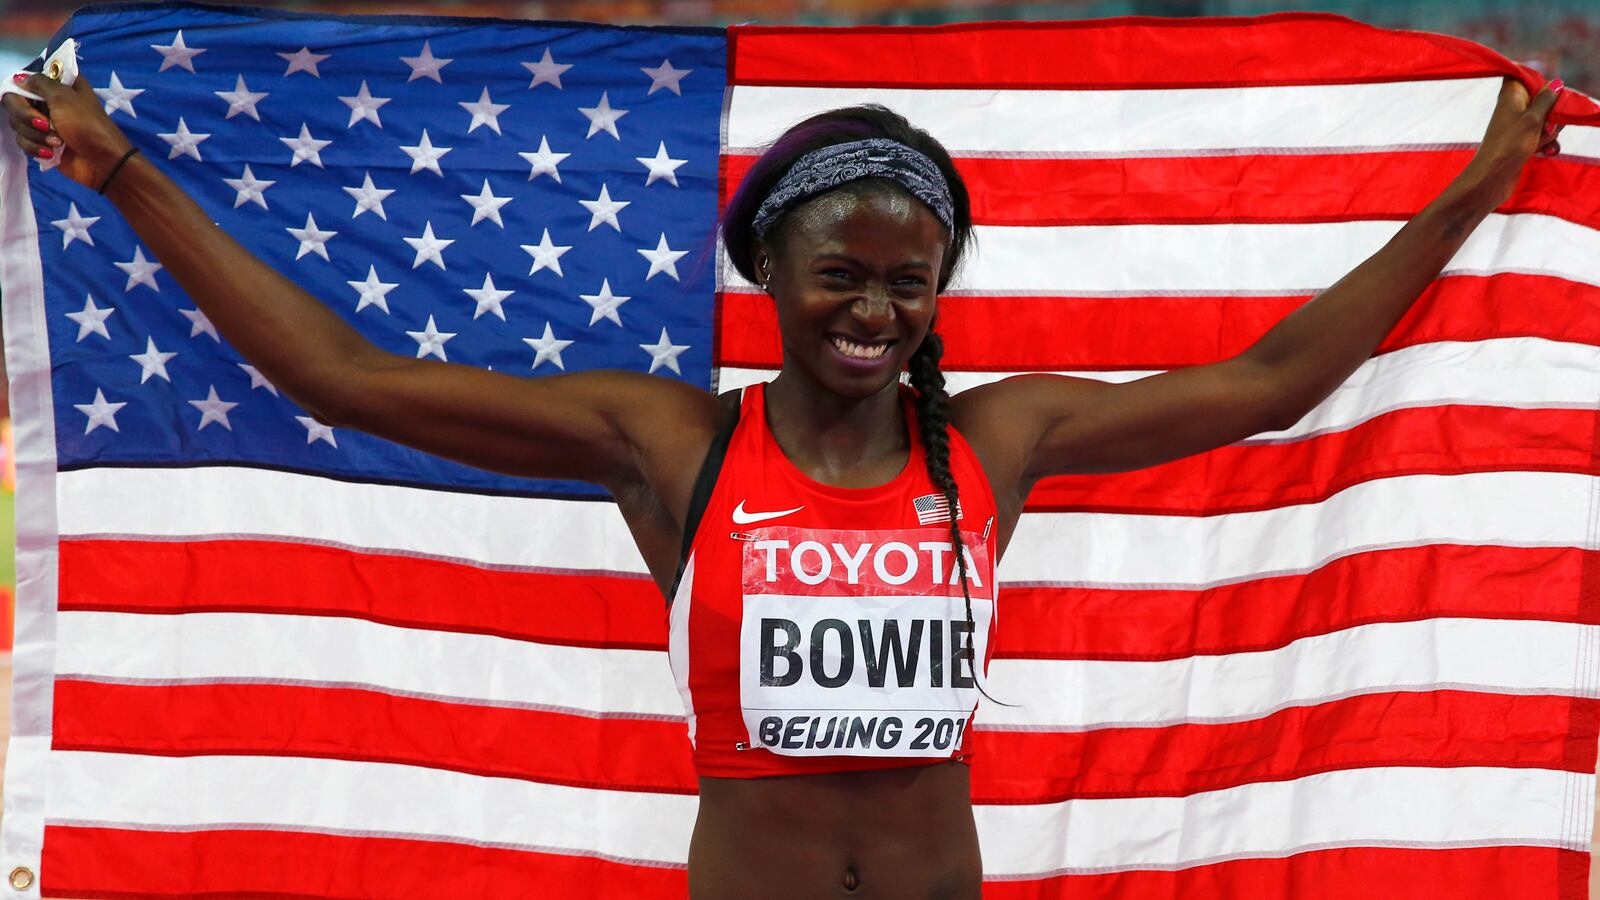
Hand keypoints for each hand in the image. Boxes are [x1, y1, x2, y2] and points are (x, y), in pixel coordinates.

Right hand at [4, 72, 133, 188]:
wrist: (103, 162)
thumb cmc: (87, 125)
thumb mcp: (64, 97)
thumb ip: (39, 83)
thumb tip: (20, 79)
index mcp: (58, 86)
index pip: (25, 80)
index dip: (24, 90)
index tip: (32, 99)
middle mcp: (49, 102)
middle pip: (15, 103)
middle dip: (28, 117)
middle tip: (46, 125)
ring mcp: (45, 123)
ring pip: (18, 124)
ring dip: (35, 135)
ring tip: (57, 142)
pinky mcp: (42, 143)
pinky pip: (23, 141)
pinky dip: (35, 148)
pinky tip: (52, 153)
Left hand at [1463, 77, 1563, 208]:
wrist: (1492, 178)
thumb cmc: (1509, 145)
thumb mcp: (1533, 119)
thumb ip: (1546, 100)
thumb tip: (1555, 83)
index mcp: (1510, 95)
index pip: (1525, 76)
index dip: (1540, 82)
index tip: (1545, 96)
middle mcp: (1513, 108)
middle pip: (1543, 99)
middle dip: (1552, 111)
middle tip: (1546, 125)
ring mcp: (1518, 126)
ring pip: (1546, 119)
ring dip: (1550, 131)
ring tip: (1541, 142)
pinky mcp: (1522, 142)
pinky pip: (1542, 136)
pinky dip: (1546, 143)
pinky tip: (1546, 152)